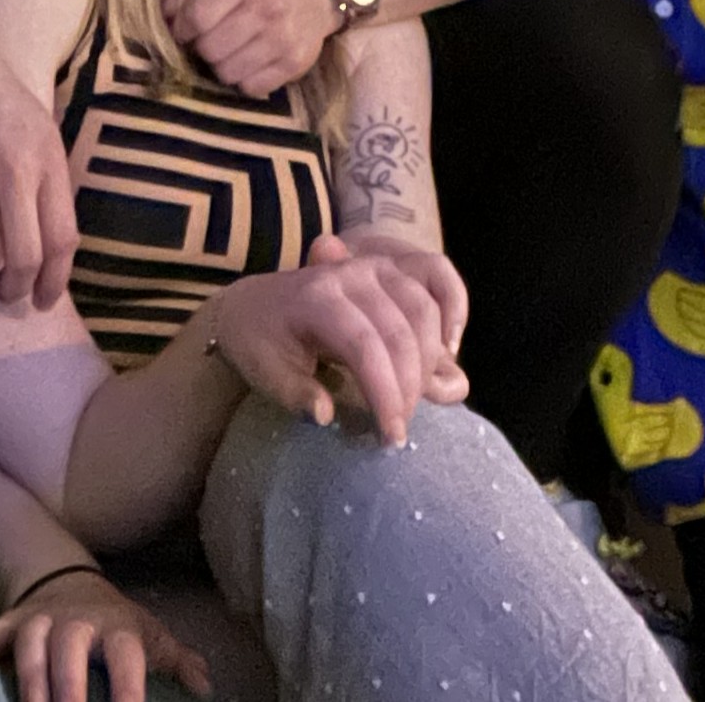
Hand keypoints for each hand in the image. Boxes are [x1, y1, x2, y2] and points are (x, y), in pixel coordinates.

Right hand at [0, 0, 77, 309]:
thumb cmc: (2, 101)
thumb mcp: (44, 135)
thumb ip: (50, 188)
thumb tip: (52, 252)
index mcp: (47, 161)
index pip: (62, 240)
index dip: (55, 282)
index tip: (45, 299)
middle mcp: (12, 173)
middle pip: (23, 260)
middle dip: (16, 288)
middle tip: (8, 289)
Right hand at [0, 569, 210, 701]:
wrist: (71, 584)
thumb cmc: (116, 626)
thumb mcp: (150, 636)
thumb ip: (177, 661)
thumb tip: (205, 686)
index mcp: (117, 628)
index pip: (126, 657)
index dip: (128, 689)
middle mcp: (76, 621)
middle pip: (71, 646)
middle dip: (68, 686)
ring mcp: (39, 621)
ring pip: (30, 645)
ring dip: (29, 681)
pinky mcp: (10, 624)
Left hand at [167, 0, 336, 97]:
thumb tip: (162, 15)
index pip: (197, 16)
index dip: (180, 29)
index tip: (181, 30)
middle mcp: (267, 8)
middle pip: (209, 49)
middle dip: (201, 46)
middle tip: (209, 37)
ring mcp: (284, 39)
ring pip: (226, 73)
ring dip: (221, 64)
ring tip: (230, 47)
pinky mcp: (296, 63)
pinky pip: (251, 87)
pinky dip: (244, 77)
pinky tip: (250, 58)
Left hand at [213, 235, 468, 446]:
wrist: (253, 305)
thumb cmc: (260, 344)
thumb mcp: (265, 374)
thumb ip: (296, 396)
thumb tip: (325, 416)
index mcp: (316, 298)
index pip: (365, 346)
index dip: (385, 394)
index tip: (391, 437)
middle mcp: (351, 274)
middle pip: (401, 333)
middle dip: (409, 390)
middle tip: (398, 431)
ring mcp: (375, 267)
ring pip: (424, 311)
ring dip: (430, 363)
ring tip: (413, 402)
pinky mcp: (392, 269)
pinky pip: (437, 281)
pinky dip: (451, 314)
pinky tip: (447, 354)